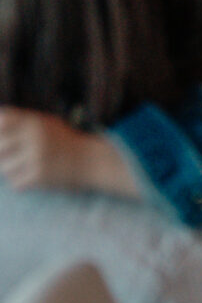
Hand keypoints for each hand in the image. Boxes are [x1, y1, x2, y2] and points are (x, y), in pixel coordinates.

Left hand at [0, 111, 135, 196]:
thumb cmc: (65, 141)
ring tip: (24, 168)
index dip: (1, 130)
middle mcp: (35, 136)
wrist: (92, 160)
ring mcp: (37, 157)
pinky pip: (15, 183)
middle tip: (13, 157)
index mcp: (35, 121)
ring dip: (11, 170)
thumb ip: (22, 121)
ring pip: (4, 167)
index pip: (3, 119)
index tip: (6, 138)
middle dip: (3, 154)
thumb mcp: (47, 123)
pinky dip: (21, 183)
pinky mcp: (40, 176)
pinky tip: (33, 177)